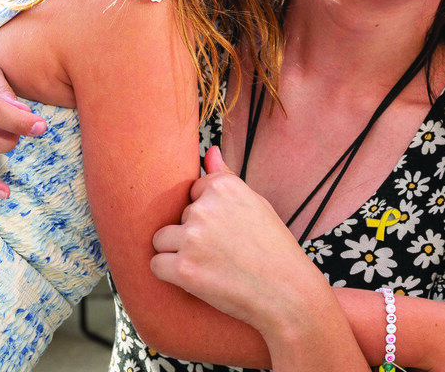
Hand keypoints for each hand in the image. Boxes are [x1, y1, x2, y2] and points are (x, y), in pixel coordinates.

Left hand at [151, 146, 324, 333]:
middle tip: (223, 253)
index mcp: (223, 187)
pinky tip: (195, 279)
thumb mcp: (255, 203)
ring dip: (176, 253)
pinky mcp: (184, 269)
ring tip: (207, 266)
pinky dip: (170, 274)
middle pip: (178, 217)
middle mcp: (205, 208)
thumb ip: (226, 176)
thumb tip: (209, 150)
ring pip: (161, 239)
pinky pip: (156, 264)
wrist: (288, 293)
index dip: (207, 216)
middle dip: (193, 234)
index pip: (192, 193)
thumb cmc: (274, 248)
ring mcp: (192, 238)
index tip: (226, 232)